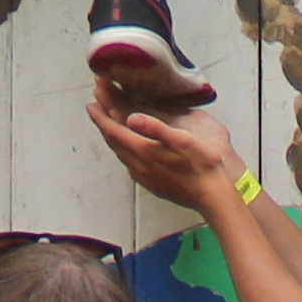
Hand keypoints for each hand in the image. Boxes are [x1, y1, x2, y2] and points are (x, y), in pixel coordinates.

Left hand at [90, 97, 243, 210]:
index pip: (113, 132)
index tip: (90, 105)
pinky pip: (128, 163)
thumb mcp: (181, 140)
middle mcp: (138, 166)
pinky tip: (128, 147)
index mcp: (143, 151)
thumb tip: (131, 117)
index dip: (101, 117)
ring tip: (109, 124)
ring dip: (112, 137)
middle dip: (103, 124)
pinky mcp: (150, 184)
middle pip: (113, 142)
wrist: (211, 196)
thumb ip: (155, 128)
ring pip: (120, 153)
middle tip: (97, 109)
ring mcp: (143, 177)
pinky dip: (123, 149)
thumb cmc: (201, 165)